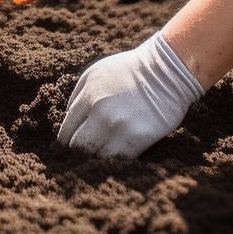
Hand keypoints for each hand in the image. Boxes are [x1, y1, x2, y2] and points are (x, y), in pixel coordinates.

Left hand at [57, 32, 202, 157]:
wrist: (166, 71)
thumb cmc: (130, 71)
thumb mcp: (96, 73)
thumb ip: (78, 97)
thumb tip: (67, 122)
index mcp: (88, 96)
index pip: (66, 131)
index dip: (66, 143)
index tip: (69, 150)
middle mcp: (99, 112)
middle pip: (77, 148)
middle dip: (78, 154)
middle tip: (84, 157)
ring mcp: (118, 126)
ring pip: (95, 158)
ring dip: (97, 160)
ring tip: (100, 159)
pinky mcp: (137, 138)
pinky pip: (117, 160)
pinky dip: (115, 162)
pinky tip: (117, 158)